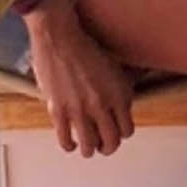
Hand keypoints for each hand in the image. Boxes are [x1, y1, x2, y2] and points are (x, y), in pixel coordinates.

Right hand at [25, 0, 135, 157]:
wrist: (60, 37)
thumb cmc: (86, 46)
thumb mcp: (114, 66)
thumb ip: (120, 88)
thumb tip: (124, 105)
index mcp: (119, 94)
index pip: (127, 130)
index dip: (122, 133)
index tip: (117, 131)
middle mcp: (102, 105)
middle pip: (111, 142)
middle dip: (108, 147)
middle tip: (104, 145)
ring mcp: (80, 110)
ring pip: (89, 146)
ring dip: (89, 149)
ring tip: (87, 146)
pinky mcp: (59, 110)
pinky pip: (65, 139)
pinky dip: (69, 145)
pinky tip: (70, 142)